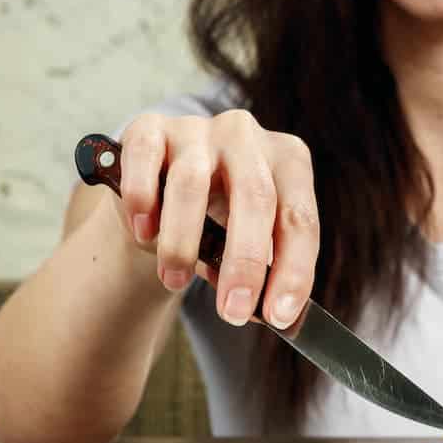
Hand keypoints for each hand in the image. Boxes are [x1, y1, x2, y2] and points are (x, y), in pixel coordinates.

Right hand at [115, 110, 318, 327]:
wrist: (161, 193)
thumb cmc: (217, 222)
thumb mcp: (248, 243)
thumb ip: (263, 271)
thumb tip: (275, 313)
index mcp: (288, 162)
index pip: (300, 218)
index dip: (293, 270)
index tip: (280, 315)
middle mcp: (248, 136)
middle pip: (255, 199)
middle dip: (245, 264)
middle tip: (233, 312)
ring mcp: (198, 128)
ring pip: (192, 183)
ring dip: (182, 242)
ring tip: (175, 282)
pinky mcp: (149, 127)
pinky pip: (143, 159)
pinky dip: (142, 199)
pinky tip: (144, 232)